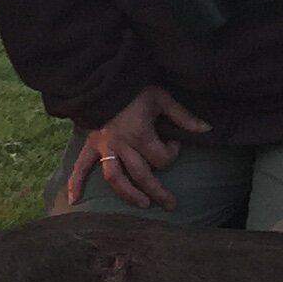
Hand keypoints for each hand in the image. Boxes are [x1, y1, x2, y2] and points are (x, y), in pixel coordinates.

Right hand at [60, 86, 210, 211]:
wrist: (102, 77)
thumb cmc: (134, 88)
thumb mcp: (161, 98)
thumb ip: (183, 116)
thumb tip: (207, 129)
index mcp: (140, 135)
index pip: (161, 158)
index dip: (172, 153)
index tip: (173, 142)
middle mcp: (121, 145)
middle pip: (141, 175)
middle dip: (157, 191)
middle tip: (170, 204)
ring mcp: (104, 147)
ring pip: (115, 178)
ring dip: (128, 194)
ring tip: (142, 204)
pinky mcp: (90, 144)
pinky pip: (81, 166)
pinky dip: (76, 182)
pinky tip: (75, 199)